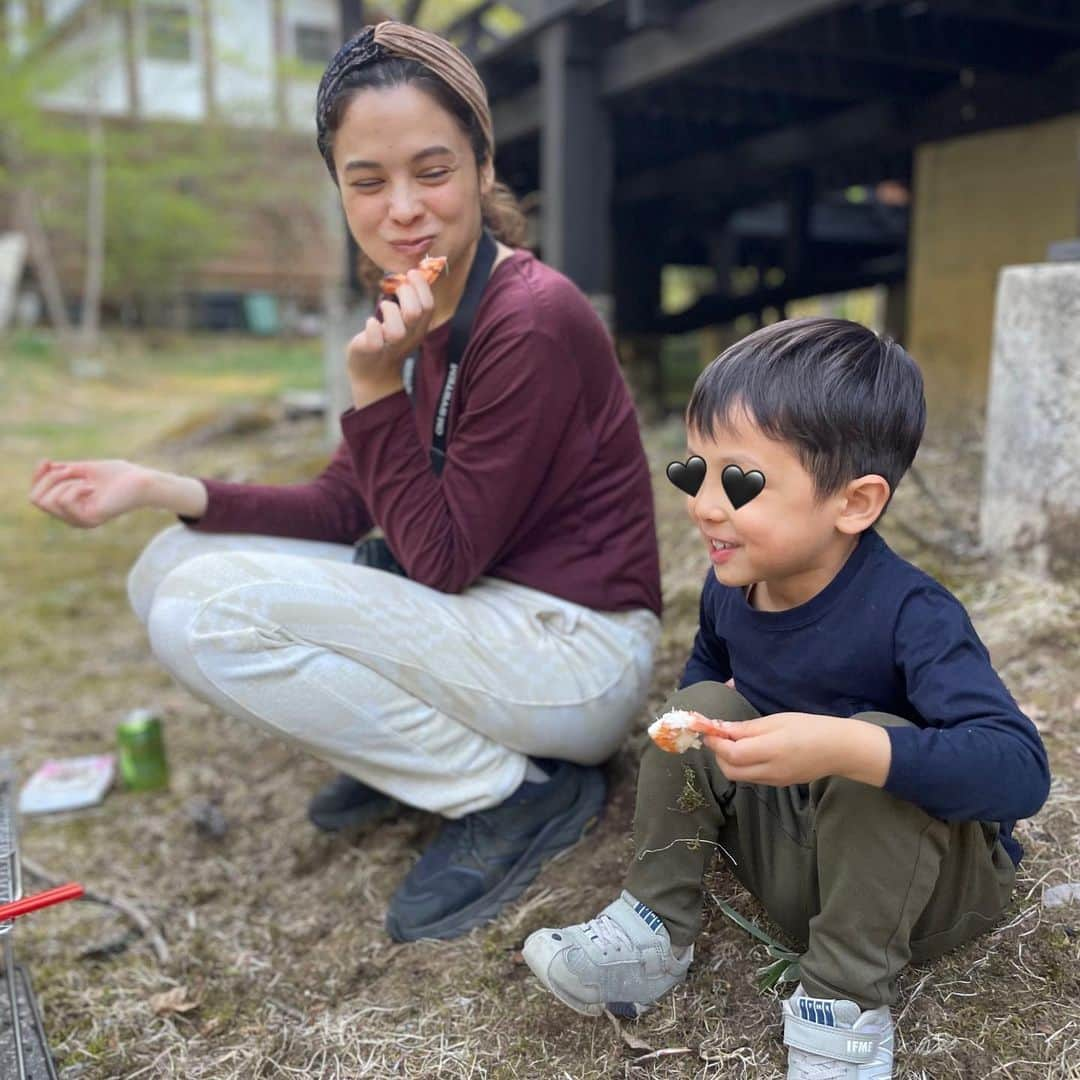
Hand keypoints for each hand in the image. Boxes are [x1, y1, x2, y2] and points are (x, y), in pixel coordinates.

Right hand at [29, 459, 153, 528]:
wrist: (142, 481)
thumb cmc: (118, 474)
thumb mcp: (84, 469)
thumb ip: (63, 471)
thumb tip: (45, 466)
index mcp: (69, 507)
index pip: (36, 497)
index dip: (36, 477)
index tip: (47, 461)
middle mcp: (72, 517)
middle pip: (36, 499)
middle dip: (49, 479)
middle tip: (73, 470)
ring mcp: (80, 520)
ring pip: (48, 501)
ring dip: (63, 482)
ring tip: (86, 479)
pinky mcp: (89, 519)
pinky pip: (64, 501)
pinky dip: (74, 488)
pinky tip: (92, 487)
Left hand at [347, 269, 435, 406]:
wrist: (373, 371)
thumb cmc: (388, 337)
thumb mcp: (404, 319)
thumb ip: (410, 298)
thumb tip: (415, 269)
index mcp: (419, 327)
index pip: (429, 305)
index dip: (421, 285)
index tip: (410, 274)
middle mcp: (409, 337)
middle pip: (415, 312)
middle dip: (404, 292)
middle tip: (394, 289)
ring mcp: (390, 345)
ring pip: (397, 330)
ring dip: (388, 310)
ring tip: (383, 307)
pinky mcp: (371, 351)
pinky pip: (375, 339)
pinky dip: (372, 326)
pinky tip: (371, 322)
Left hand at [702, 712, 888, 787]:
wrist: (841, 749)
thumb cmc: (810, 727)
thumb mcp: (778, 721)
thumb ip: (748, 728)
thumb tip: (721, 728)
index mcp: (770, 751)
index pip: (731, 754)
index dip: (715, 743)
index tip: (707, 730)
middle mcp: (770, 771)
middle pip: (730, 770)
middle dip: (718, 755)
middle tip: (718, 737)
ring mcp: (775, 781)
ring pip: (740, 777)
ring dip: (729, 762)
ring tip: (732, 742)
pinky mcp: (780, 784)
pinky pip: (752, 778)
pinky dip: (742, 767)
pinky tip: (747, 752)